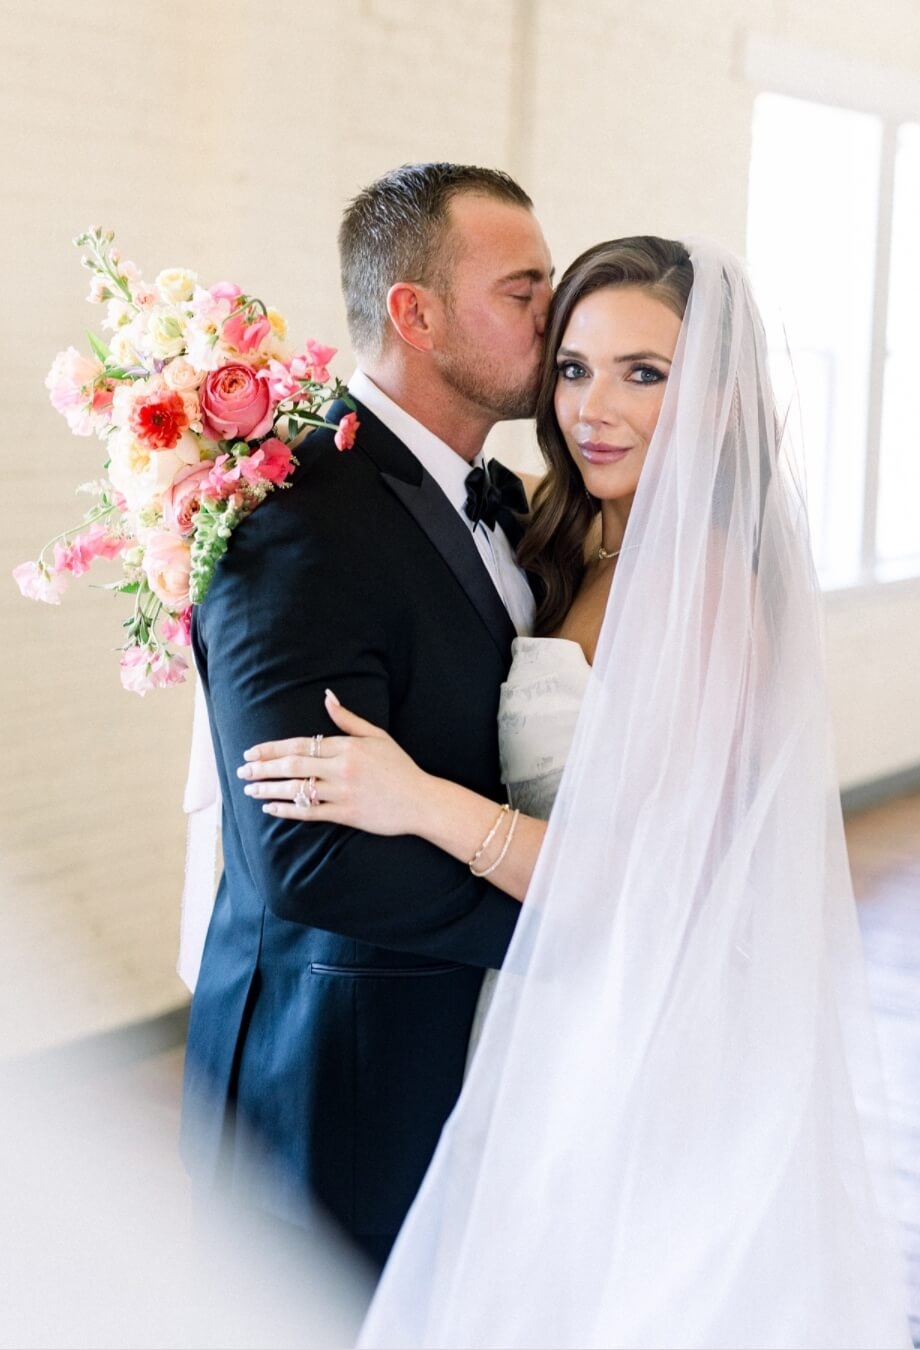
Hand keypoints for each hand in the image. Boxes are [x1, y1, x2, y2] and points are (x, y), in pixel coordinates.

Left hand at [237, 690, 430, 836]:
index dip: (272, 748)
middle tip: (242, 770)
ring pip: (297, 789)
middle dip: (263, 768)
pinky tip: (270, 808)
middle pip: (292, 766)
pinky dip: (286, 809)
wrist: (421, 801)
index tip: (252, 751)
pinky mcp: (345, 814)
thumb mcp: (377, 736)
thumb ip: (348, 719)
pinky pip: (309, 811)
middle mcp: (342, 768)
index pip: (300, 744)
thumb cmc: (399, 767)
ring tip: (249, 789)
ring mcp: (343, 793)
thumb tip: (327, 697)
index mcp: (347, 746)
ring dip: (268, 789)